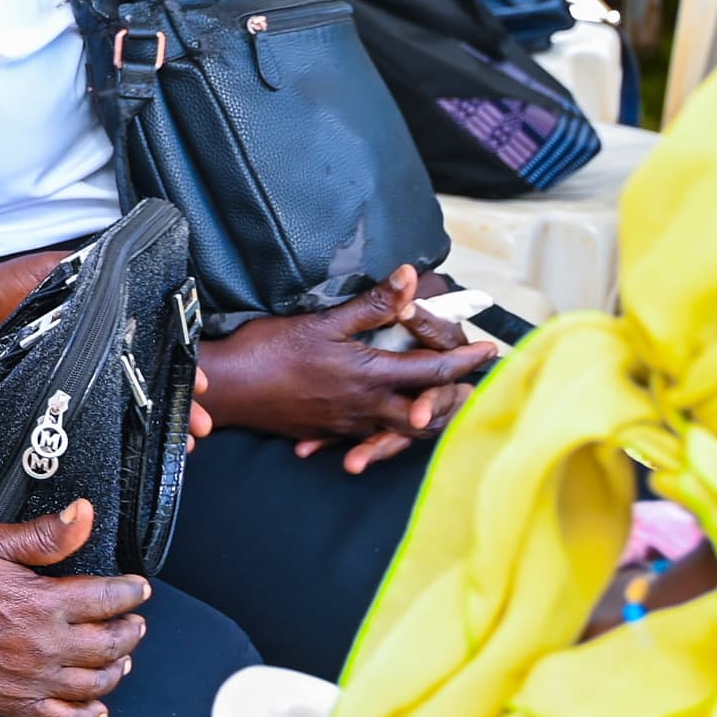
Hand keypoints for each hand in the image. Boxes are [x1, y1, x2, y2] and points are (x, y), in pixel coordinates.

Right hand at [0, 504, 148, 716]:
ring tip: (122, 659)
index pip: (107, 599)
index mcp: (43, 603)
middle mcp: (44, 646)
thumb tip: (84, 516)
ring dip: (117, 669)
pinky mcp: (11, 703)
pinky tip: (95, 709)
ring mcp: (30, 679)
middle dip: (131, 631)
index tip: (139, 589)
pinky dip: (86, 716)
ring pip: (95, 683)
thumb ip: (43, 535)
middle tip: (136, 622)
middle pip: (110, 644)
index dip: (130, 592)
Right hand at [197, 268, 497, 469]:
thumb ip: (372, 304)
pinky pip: (367, 439)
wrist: (227, 390)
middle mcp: (366, 406)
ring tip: (438, 407)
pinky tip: (382, 427)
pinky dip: (384, 435)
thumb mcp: (323, 321)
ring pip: (401, 432)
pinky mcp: (328, 432)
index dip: (465, 360)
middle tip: (474, 390)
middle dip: (454, 403)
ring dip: (425, 420)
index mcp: (370, 376)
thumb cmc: (270, 352)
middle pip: (427, 415)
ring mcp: (348, 424)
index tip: (489, 351)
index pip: (432, 370)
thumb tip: (410, 277)